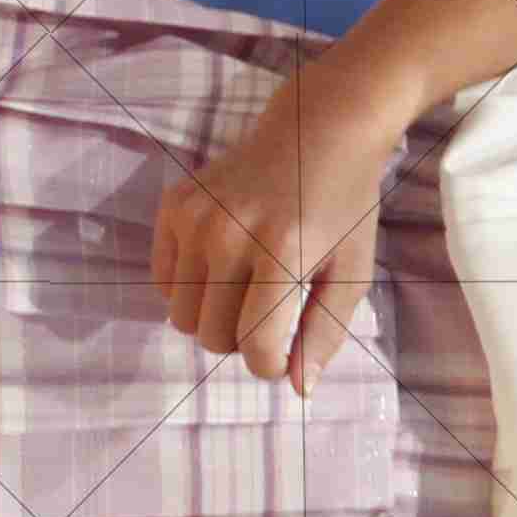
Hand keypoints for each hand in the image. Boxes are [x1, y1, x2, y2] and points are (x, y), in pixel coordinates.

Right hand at [151, 54, 417, 396]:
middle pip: (213, 338)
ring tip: (245, 287)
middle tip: (268, 308)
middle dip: (241, 340)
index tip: (284, 350)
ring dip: (213, 318)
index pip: (256, 347)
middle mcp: (231, 233)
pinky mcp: (173, 205)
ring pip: (182, 318)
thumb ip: (324, 332)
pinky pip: (164, 284)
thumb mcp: (352, 271)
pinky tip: (221, 263)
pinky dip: (189, 289)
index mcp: (283, 252)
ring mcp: (196, 217)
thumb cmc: (344, 205)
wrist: (318, 129)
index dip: (270, 364)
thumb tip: (296, 388)